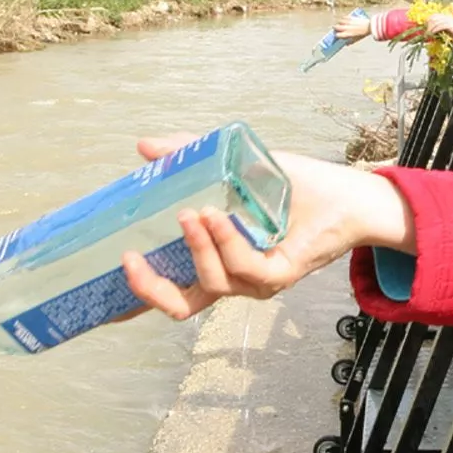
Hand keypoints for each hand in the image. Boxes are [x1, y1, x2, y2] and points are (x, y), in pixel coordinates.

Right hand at [119, 136, 415, 319]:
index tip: (107, 274)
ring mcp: (254, 282)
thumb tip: (143, 146)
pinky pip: (244, 269)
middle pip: (180, 306)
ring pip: (211, 283)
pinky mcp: (278, 277)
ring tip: (194, 212)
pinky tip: (219, 218)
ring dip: (197, 248)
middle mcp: (231, 278)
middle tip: (129, 258)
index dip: (137, 292)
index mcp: (214, 259)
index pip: (169, 287)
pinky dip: (226, 244)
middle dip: (149, 289)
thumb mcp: (233, 165)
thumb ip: (189, 155)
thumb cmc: (293, 186)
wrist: (344, 193)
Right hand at [334, 16, 370, 39]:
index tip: (337, 35)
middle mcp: (347, 28)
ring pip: (339, 21)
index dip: (336, 35)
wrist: (369, 26)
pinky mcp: (351, 18)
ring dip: (339, 22)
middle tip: (336, 28)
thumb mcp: (357, 39)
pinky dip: (343, 18)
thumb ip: (351, 42)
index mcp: (348, 34)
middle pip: (336, 27)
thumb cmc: (363, 33)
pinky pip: (344, 17)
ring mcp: (348, 22)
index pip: (337, 35)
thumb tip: (346, 44)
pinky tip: (344, 19)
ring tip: (340, 23)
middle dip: (335, 28)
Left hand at [424, 13, 452, 39]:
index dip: (428, 20)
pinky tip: (433, 33)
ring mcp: (449, 21)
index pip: (434, 15)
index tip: (425, 26)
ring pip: (437, 22)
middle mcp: (446, 17)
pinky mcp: (451, 25)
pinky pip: (441, 26)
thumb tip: (430, 30)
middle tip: (426, 32)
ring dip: (431, 28)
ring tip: (428, 34)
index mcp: (445, 17)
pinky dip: (436, 29)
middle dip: (429, 25)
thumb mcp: (445, 28)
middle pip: (434, 18)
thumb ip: (439, 27)